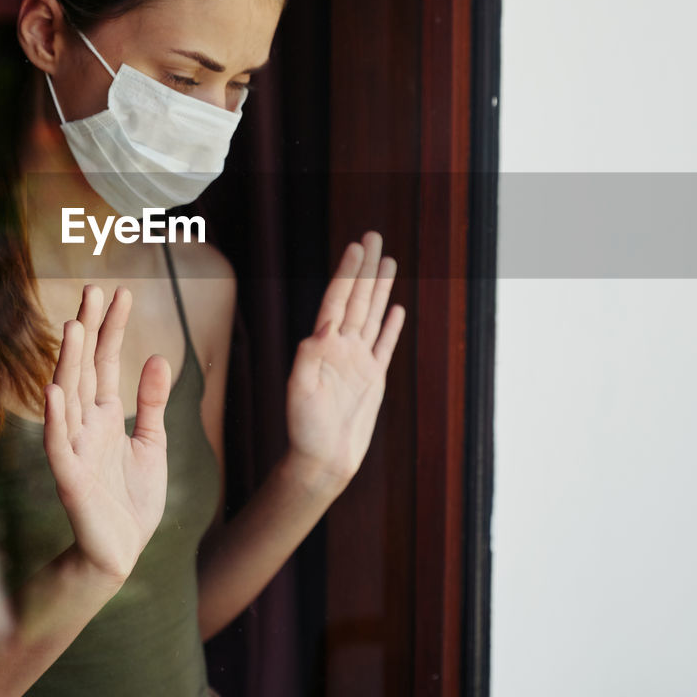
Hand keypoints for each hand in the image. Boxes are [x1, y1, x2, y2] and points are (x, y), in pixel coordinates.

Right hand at [43, 285, 172, 584]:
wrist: (119, 553)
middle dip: (88, 330)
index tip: (120, 293)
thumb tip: (157, 356)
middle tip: (92, 290)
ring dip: (68, 363)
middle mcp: (85, 424)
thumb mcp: (152, 443)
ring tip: (72, 326)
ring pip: (69, 398)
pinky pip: (59, 444)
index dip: (112, 328)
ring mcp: (75, 449)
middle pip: (85, 369)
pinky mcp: (70, 478)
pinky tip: (56, 391)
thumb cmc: (131, 500)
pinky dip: (56, 418)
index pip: (106, 361)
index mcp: (105, 416)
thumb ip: (151, 402)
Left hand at [285, 232, 405, 492]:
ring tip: (389, 261)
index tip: (356, 247)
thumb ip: (308, 358)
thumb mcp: (299, 392)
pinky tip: (397, 308)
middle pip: (357, 298)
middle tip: (373, 236)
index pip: (338, 300)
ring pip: (373, 315)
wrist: (321, 461)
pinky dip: (391, 326)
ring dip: (380, 288)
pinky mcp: (373, 380)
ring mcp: (359, 362)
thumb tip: (323, 328)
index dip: (347, 273)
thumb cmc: (304, 429)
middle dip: (365, 268)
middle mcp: (342, 348)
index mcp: (323, 346)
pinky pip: (385, 346)